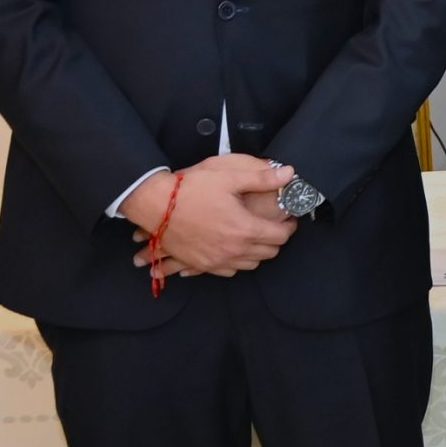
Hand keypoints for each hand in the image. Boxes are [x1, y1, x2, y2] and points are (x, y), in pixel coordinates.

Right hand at [125, 155, 297, 280]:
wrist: (155, 205)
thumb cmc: (191, 189)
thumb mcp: (229, 177)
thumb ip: (263, 178)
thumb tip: (290, 174)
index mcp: (245, 229)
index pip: (281, 236)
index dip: (290, 226)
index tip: (290, 218)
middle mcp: (233, 250)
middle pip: (269, 253)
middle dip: (276, 239)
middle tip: (275, 225)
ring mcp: (216, 261)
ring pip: (250, 264)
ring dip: (258, 252)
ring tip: (256, 236)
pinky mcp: (201, 265)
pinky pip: (229, 271)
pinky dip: (237, 262)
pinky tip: (234, 249)